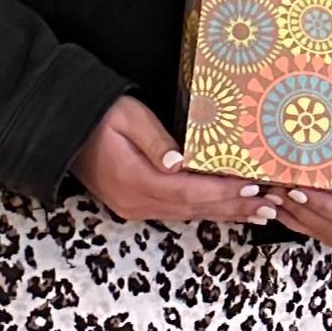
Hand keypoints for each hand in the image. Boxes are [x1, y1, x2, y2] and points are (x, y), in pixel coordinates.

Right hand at [71, 94, 281, 227]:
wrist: (61, 131)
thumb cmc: (97, 116)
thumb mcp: (127, 118)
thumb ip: (155, 140)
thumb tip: (179, 163)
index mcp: (134, 180)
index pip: (189, 192)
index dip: (223, 192)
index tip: (253, 187)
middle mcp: (135, 202)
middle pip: (194, 209)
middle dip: (234, 207)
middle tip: (270, 206)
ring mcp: (133, 207)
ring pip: (187, 214)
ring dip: (224, 213)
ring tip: (259, 212)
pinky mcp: (133, 204)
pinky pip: (176, 212)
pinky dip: (204, 210)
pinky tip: (224, 210)